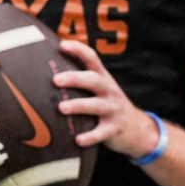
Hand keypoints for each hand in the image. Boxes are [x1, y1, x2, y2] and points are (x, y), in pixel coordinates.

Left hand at [54, 40, 157, 157]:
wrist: (137, 129)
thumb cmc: (107, 103)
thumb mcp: (99, 88)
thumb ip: (81, 77)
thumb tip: (47, 66)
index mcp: (102, 78)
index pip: (92, 58)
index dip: (78, 50)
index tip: (62, 45)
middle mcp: (108, 91)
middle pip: (93, 80)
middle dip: (75, 78)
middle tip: (55, 80)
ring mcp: (112, 110)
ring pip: (96, 106)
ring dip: (78, 106)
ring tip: (61, 108)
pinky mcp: (114, 129)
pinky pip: (102, 133)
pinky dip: (90, 137)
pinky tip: (77, 140)